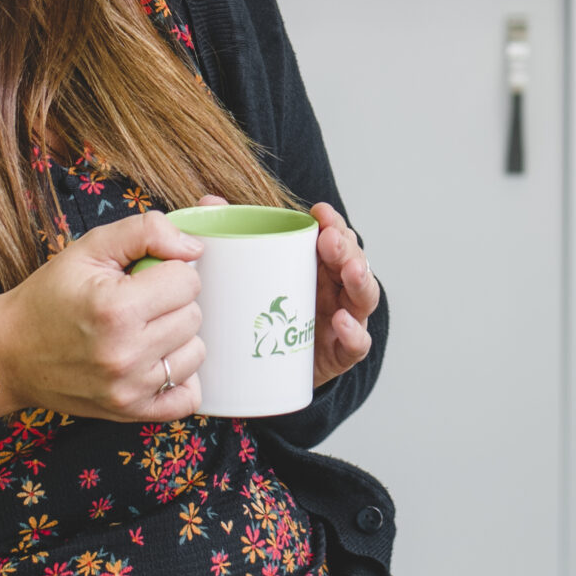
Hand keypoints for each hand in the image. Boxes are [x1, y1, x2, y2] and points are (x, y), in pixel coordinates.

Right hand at [0, 211, 205, 420]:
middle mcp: (125, 354)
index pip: (188, 280)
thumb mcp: (90, 247)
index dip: (169, 270)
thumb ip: (146, 231)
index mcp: (116, 308)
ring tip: (144, 330)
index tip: (146, 276)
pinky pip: (188, 396)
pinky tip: (155, 360)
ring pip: (196, 353)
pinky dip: (179, 378)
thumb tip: (193, 246)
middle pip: (194, 315)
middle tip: (142, 301)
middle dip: (173, 302)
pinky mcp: (131, 413)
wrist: (10, 352)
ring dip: (177, 338)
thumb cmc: (50, 296)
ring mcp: (129, 389)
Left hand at [194, 194, 377, 389]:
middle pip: (353, 260)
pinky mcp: (341, 353)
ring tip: (349, 271)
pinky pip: (357, 344)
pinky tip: (342, 322)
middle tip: (330, 239)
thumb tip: (211, 202)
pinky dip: (354, 332)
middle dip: (346, 247)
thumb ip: (232, 237)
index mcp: (318, 264)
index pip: (335, 235)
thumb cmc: (263, 315)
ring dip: (360, 280)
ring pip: (364, 296)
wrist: (266, 372)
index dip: (332, 222)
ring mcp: (344, 319)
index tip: (320, 212)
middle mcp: (336, 288)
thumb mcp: (248, 275)